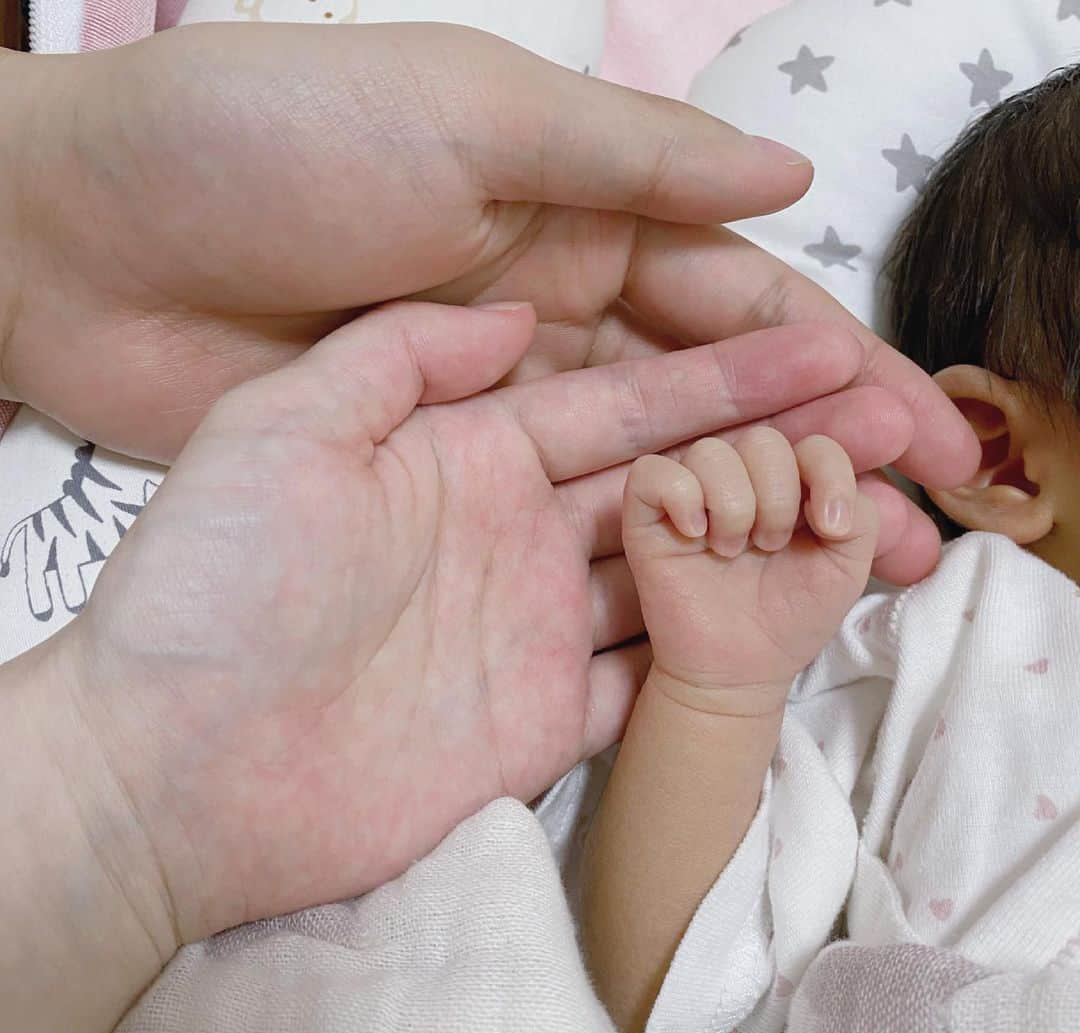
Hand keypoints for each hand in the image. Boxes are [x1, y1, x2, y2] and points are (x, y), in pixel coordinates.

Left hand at [0, 25, 978, 589]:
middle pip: (710, 431)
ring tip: (866, 582)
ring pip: (662, 515)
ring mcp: (506, 484)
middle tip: (921, 517)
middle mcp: (545, 376)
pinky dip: (667, 609)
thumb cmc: (270, 160)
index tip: (906, 422)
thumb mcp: (466, 122)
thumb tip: (787, 184)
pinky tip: (744, 629)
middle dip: (818, 467)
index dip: (818, 368)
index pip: (720, 321)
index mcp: (558, 263)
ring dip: (764, 546)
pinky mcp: (455, 554)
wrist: (90, 268)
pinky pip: (584, 589)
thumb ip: (627, 164)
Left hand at [56, 301, 882, 944]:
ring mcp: (535, 630)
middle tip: (885, 430)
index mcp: (469, 452)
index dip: (721, 377)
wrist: (168, 763)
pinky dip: (719, 651)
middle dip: (775, 453)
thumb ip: (400, 355)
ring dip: (768, 548)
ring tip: (867, 517)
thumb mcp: (287, 426)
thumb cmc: (219, 582)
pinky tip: (793, 618)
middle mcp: (517, 533)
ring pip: (678, 576)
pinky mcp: (541, 723)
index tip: (824, 352)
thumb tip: (513, 314)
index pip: (620, 402)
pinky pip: (651, 682)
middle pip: (671, 483)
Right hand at [623, 430, 876, 708]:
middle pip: (763, 442)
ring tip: (732, 551)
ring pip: (710, 452)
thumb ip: (861, 517)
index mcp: (789, 483)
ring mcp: (691, 494)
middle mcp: (740, 479)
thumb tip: (825, 502)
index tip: (829, 530)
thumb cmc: (788, 616)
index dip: (829, 476)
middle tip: (769, 547)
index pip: (815, 444)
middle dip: (778, 500)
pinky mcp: (645, 516)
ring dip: (733, 506)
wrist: (741, 670)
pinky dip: (680, 497)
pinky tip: (694, 535)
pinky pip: (652, 473)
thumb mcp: (847, 568)